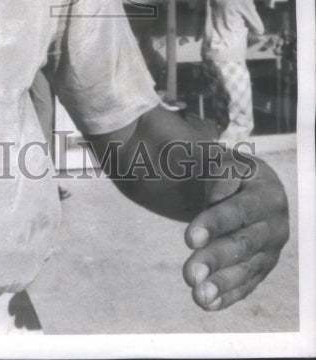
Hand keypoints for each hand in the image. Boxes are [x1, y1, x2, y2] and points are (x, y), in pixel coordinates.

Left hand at [182, 156, 288, 309]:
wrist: (244, 182)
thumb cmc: (226, 169)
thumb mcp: (222, 160)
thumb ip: (219, 174)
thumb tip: (217, 198)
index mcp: (267, 193)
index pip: (238, 211)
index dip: (214, 224)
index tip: (188, 239)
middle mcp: (275, 224)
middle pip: (243, 244)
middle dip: (215, 260)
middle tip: (189, 274)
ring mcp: (271, 249)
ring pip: (246, 269)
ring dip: (221, 284)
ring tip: (197, 295)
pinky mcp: (263, 267)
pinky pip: (247, 284)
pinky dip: (228, 295)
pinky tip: (208, 303)